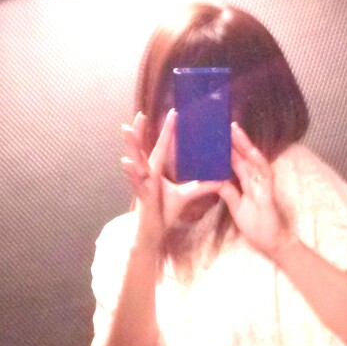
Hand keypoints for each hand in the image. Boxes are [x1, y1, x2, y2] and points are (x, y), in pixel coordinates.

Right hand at [121, 110, 221, 248]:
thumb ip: (200, 186)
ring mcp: (142, 183)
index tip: (172, 112)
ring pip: (135, 161)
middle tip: (139, 114)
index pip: (162, 146)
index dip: (167, 130)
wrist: (153, 232)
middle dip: (139, 132)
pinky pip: (136, 181)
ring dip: (131, 145)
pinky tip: (126, 162)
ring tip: (127, 130)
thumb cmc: (164, 212)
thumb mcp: (185, 196)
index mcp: (156, 170)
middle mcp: (147, 174)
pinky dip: (132, 172)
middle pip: (142, 148)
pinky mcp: (142, 196)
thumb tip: (219, 180)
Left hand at [218, 122, 291, 257]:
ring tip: (235, 130)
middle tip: (224, 123)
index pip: (236, 162)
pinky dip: (257, 162)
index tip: (216, 136)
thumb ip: (229, 192)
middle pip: (244, 156)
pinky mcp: (268, 193)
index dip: (227, 149)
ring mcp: (264, 185)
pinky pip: (264, 175)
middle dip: (235, 140)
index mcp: (247, 183)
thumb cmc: (256, 226)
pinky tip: (251, 151)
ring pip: (255, 160)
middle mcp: (256, 180)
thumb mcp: (236, 207)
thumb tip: (217, 179)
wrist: (272, 243)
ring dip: (246, 145)